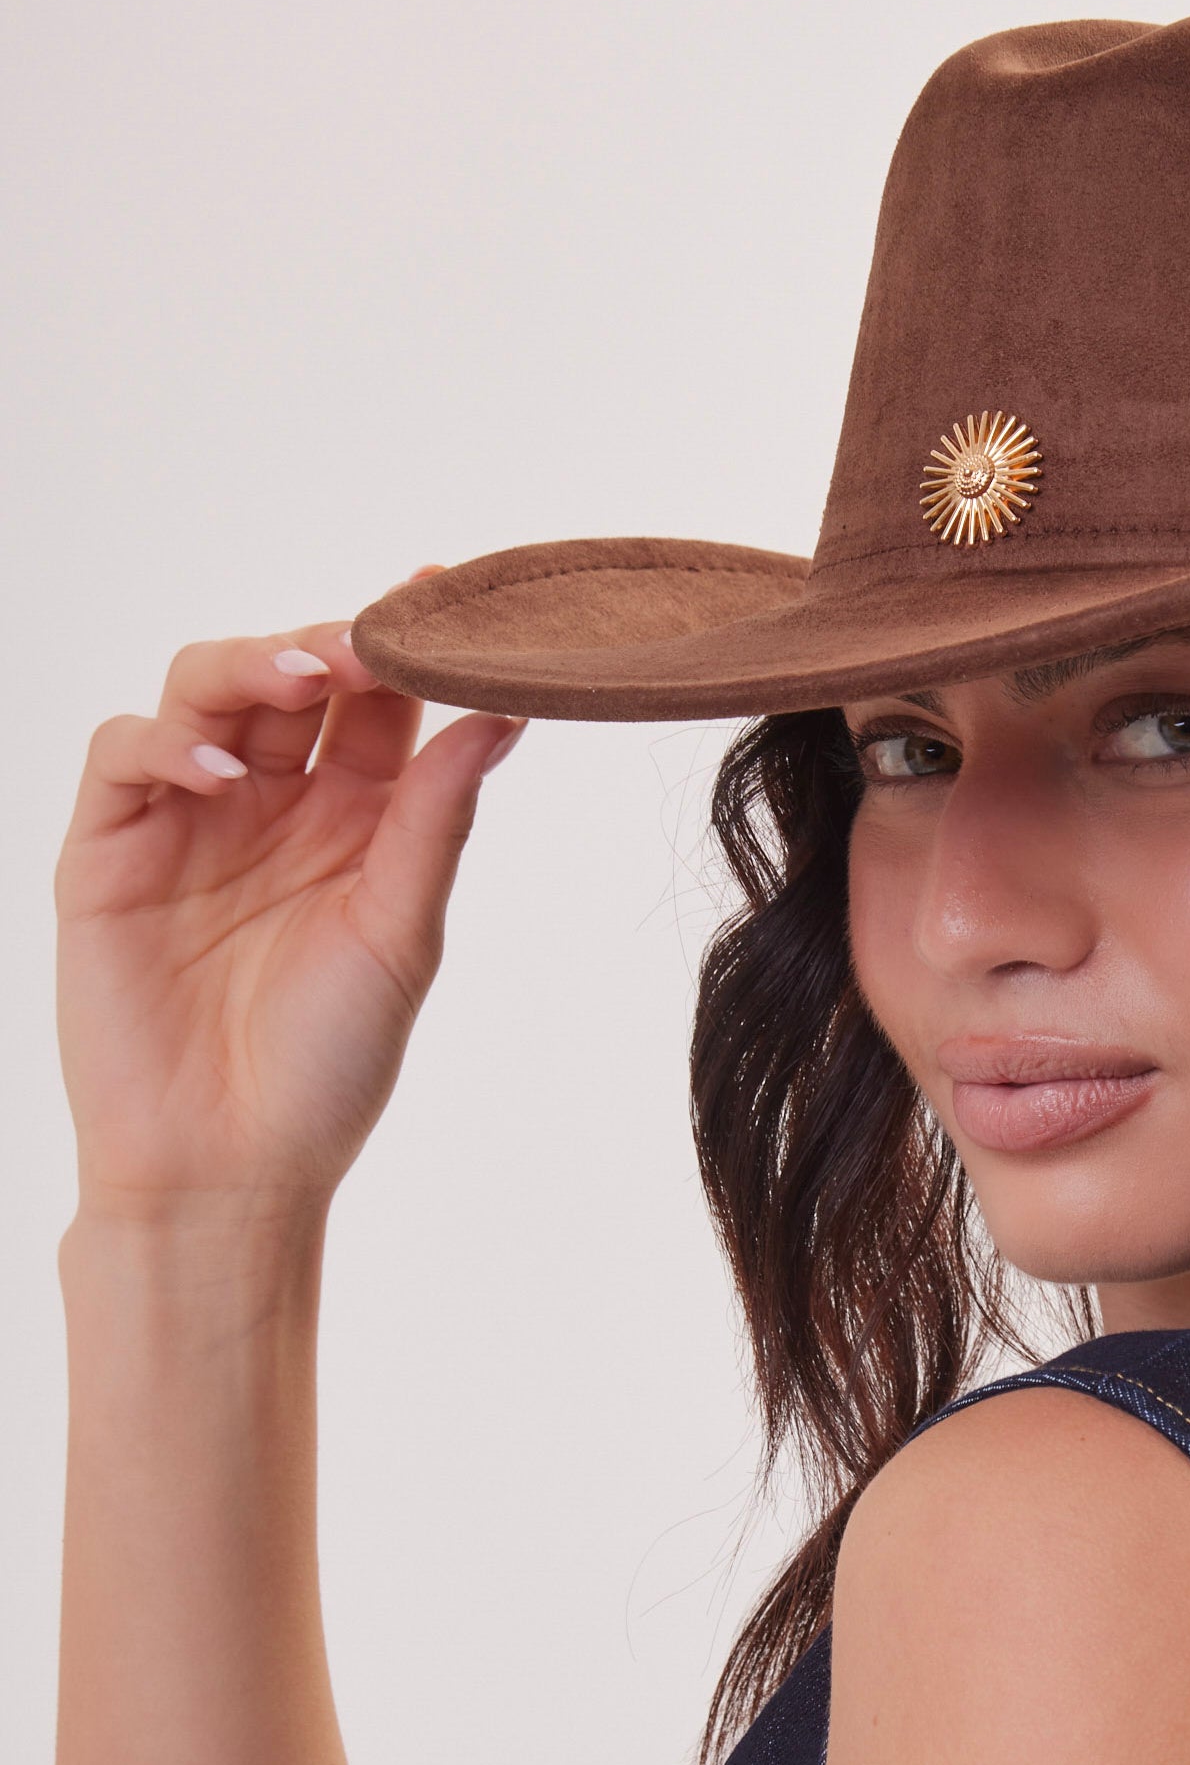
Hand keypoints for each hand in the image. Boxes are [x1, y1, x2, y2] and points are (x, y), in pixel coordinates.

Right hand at [56, 607, 523, 1220]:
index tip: (453, 594)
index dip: (410, 644)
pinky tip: (221, 768)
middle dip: (332, 642)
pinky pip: (127, 756)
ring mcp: (188, 818)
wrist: (226, 1170)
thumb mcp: (401, 933)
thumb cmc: (324, 1070)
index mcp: (356, 821)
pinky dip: (169, 741)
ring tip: (303, 678)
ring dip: (251, 665)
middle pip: (293, 678)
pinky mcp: (110, 848)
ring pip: (204, 689)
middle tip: (374, 634)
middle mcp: (273, 805)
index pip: (381, 703)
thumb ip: (438, 819)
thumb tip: (503, 715)